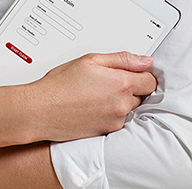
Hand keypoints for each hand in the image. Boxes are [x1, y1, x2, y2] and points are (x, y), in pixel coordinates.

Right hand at [14, 52, 156, 141]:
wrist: (41, 111)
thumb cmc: (59, 86)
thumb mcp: (90, 60)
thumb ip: (121, 59)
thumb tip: (144, 61)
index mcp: (121, 83)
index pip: (150, 81)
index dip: (142, 74)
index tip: (133, 72)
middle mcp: (122, 104)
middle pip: (142, 96)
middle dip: (130, 88)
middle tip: (108, 83)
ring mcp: (115, 120)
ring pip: (129, 109)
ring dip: (120, 102)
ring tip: (96, 96)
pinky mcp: (107, 132)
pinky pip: (117, 121)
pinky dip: (110, 114)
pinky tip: (93, 108)